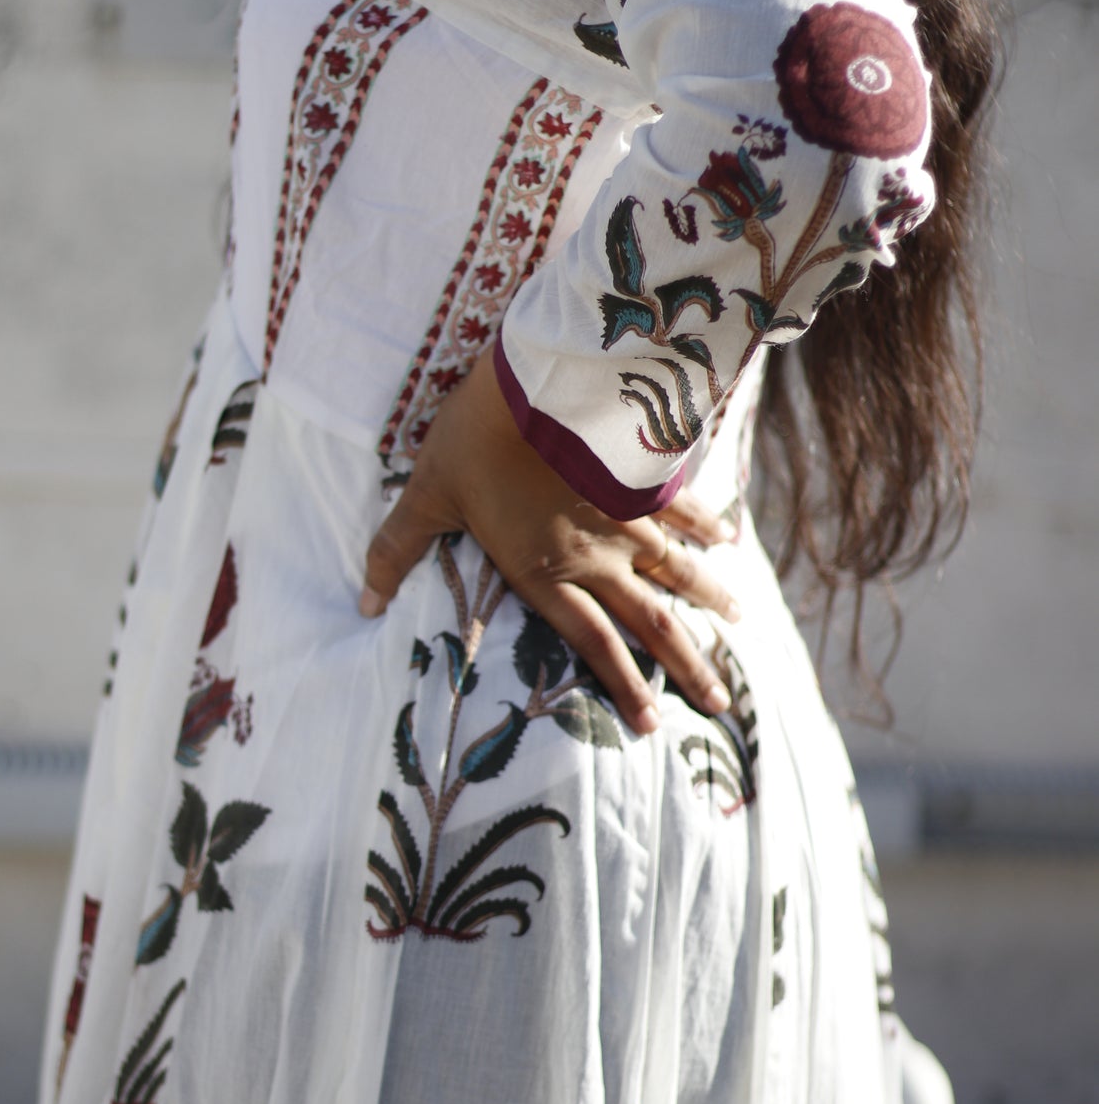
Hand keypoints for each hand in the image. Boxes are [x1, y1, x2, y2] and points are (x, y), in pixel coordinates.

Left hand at [360, 346, 740, 735]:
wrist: (538, 379)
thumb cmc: (474, 441)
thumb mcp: (426, 496)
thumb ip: (398, 550)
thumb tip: (364, 601)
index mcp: (544, 573)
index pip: (594, 647)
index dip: (625, 688)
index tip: (652, 724)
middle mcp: (597, 558)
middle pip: (653, 624)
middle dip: (689, 666)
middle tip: (720, 702)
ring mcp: (628, 518)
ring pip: (680, 573)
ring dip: (711, 601)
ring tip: (739, 626)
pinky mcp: (644, 476)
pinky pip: (685, 510)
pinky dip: (709, 528)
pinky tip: (730, 543)